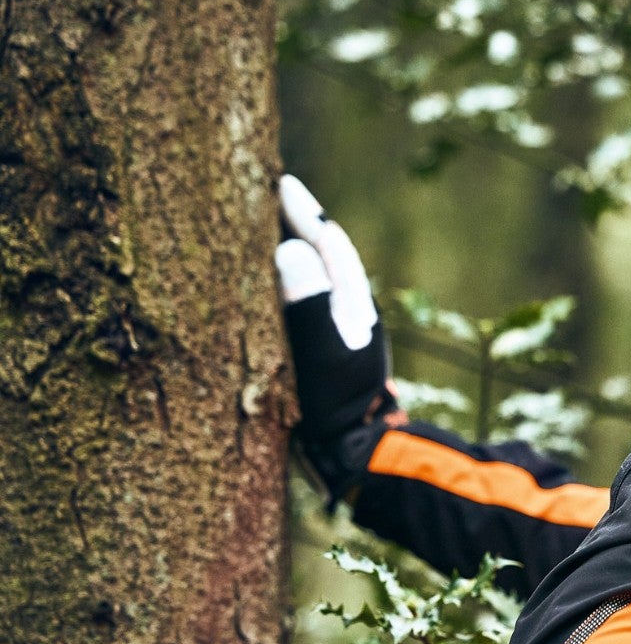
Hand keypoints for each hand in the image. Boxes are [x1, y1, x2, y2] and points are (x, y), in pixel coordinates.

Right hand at [276, 175, 396, 497]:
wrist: (360, 461)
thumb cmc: (340, 407)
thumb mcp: (322, 352)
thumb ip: (308, 301)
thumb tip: (289, 248)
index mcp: (352, 303)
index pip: (328, 243)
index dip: (302, 212)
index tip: (279, 182)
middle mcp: (349, 314)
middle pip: (322, 256)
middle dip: (295, 225)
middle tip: (263, 195)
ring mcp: (339, 336)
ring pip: (313, 281)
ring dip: (288, 255)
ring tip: (257, 232)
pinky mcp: (324, 359)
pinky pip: (302, 308)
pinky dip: (282, 290)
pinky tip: (262, 294)